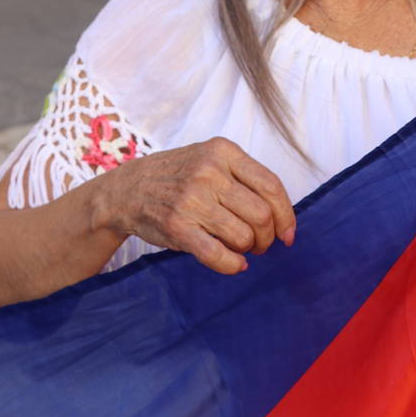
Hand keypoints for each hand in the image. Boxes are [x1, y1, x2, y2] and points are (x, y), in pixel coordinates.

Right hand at [95, 137, 295, 275]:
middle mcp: (208, 172)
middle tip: (260, 244)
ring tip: (241, 248)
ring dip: (249, 249)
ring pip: (243, 236)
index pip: (271, 186)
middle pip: (261, 215)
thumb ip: (244, 179)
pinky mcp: (177, 227)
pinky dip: (233, 265)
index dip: (286, 215)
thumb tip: (282, 219)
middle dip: (268, 237)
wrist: (127, 189)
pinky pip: (217, 254)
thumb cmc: (179, 177)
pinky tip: (235, 264)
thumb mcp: (211, 160)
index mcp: (223, 151)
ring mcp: (191, 199)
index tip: (288, 233)